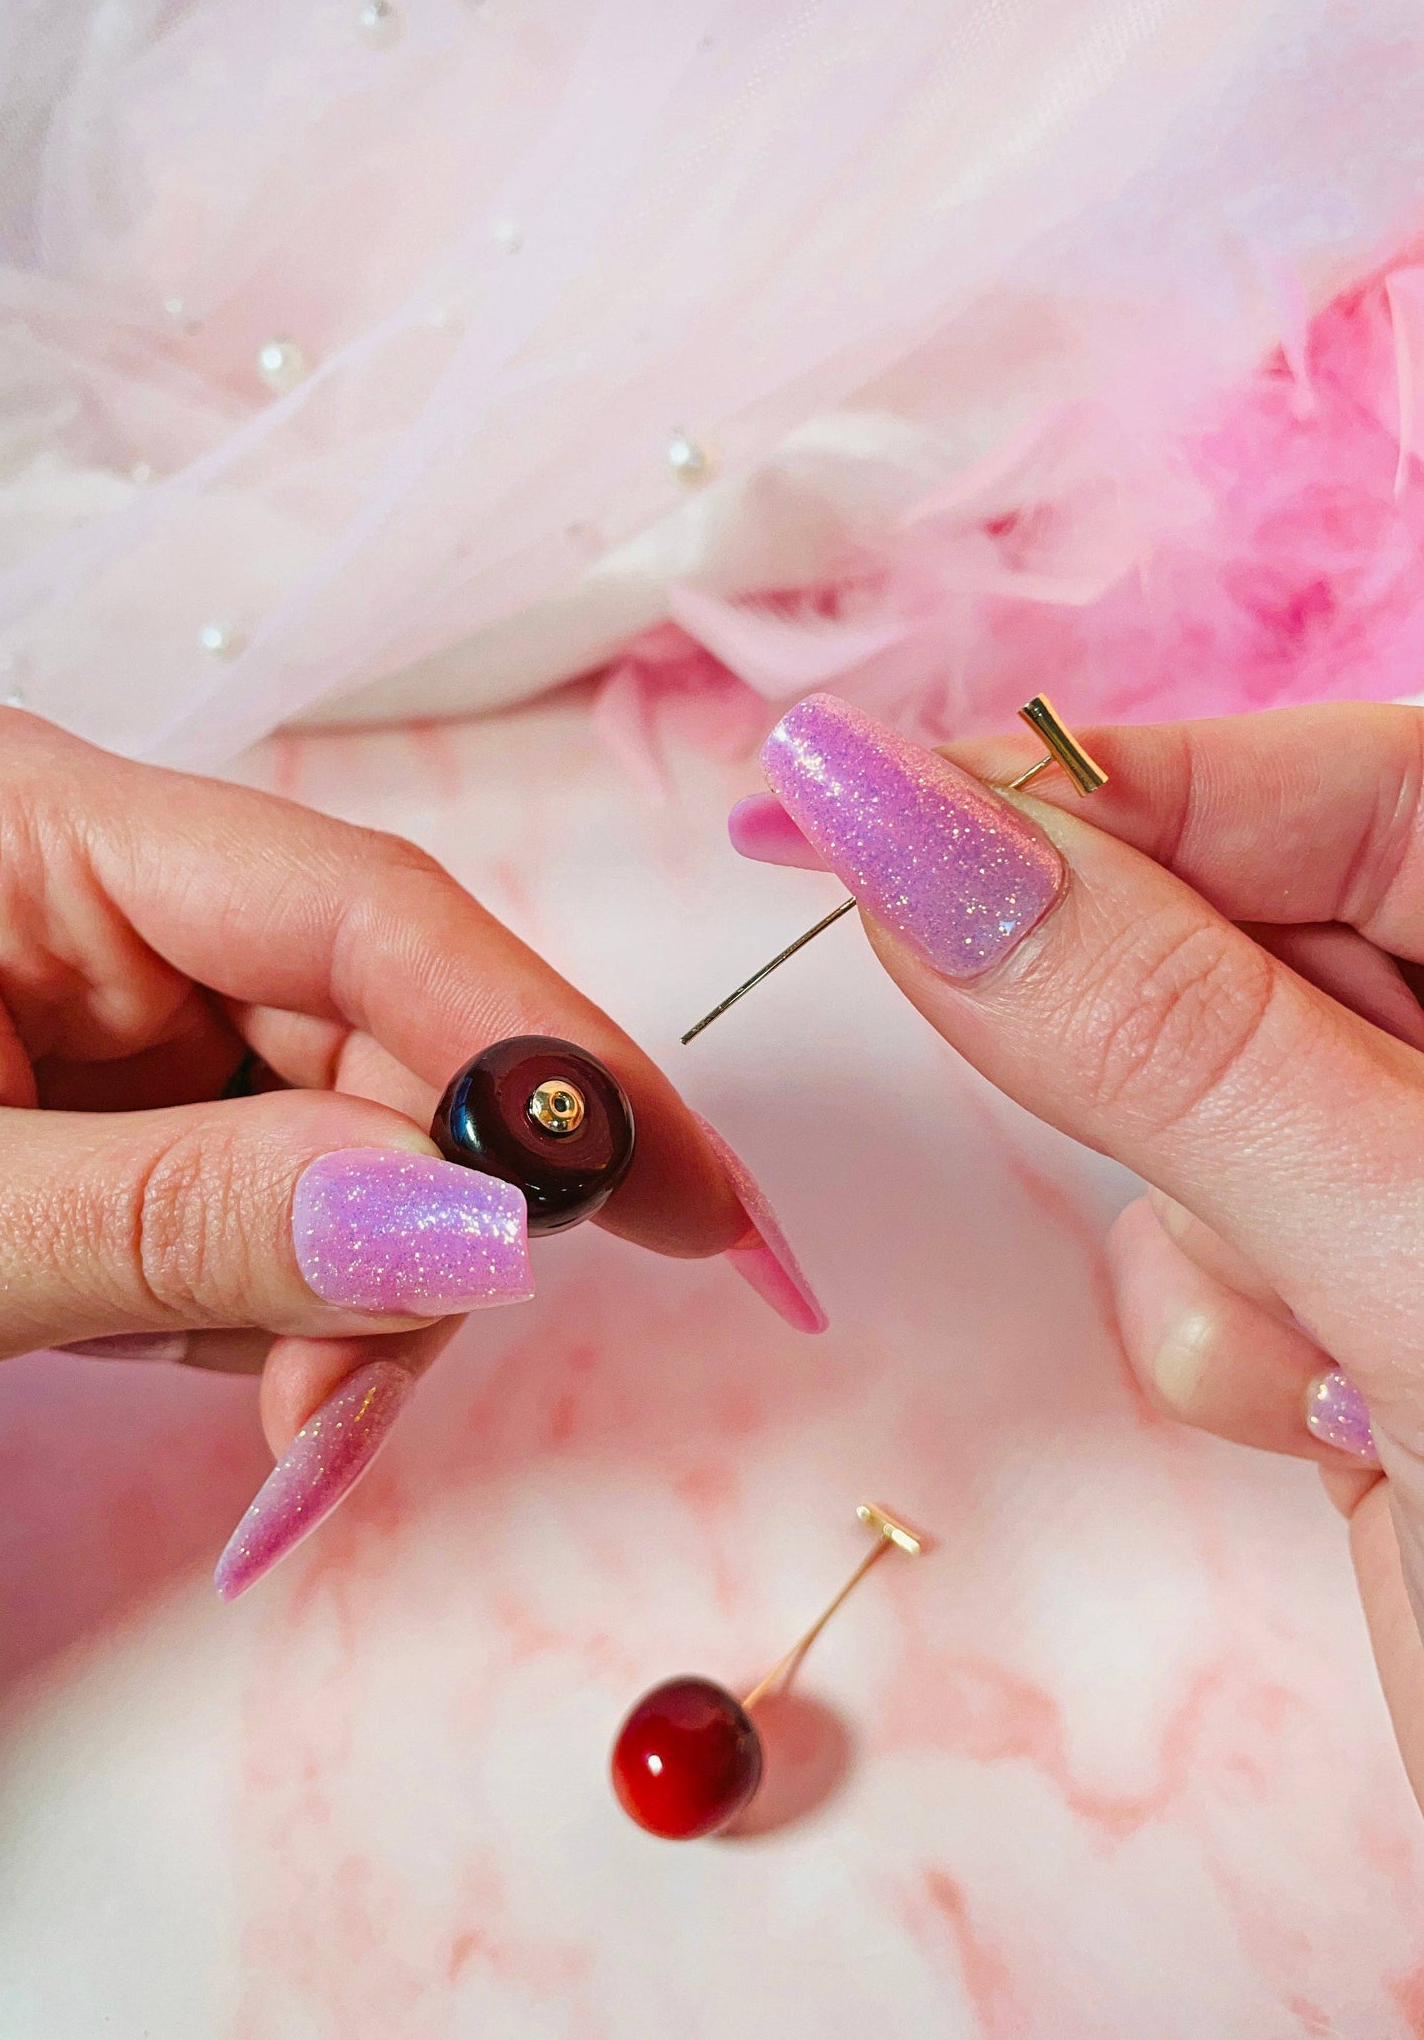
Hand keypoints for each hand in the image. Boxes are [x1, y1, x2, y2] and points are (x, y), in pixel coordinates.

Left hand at [0, 708, 794, 1597]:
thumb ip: (182, 1222)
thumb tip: (473, 1225)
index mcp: (42, 827)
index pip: (366, 913)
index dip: (553, 1057)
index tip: (702, 1208)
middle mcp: (108, 889)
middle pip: (382, 1036)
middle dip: (415, 1240)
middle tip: (337, 1426)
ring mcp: (122, 994)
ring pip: (354, 1133)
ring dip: (346, 1299)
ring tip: (251, 1418)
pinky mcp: (124, 1089)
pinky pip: (279, 1187)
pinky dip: (286, 1303)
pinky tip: (208, 1357)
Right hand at [737, 692, 1423, 1806]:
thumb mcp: (1403, 1257)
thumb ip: (1152, 1031)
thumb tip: (894, 816)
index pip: (1322, 781)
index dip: (1084, 788)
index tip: (846, 799)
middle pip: (1239, 933)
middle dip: (1153, 1054)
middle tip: (1134, 1142)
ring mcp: (1422, 1180)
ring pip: (1198, 1108)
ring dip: (1201, 1233)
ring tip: (1331, 1373)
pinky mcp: (1365, 1301)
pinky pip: (1208, 1244)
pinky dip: (1214, 1331)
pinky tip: (1328, 1429)